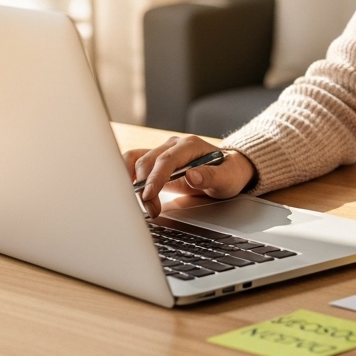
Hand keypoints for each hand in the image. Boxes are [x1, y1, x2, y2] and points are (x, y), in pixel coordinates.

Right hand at [125, 136, 256, 218]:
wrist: (229, 169)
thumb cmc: (229, 173)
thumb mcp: (227, 178)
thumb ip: (211, 176)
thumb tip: (192, 175)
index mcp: (190, 145)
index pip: (166, 160)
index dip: (155, 178)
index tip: (148, 196)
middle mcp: (174, 145)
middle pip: (147, 162)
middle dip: (145, 187)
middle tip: (152, 210)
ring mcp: (163, 151)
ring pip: (136, 160)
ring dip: (132, 181)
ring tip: (138, 201)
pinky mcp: (155, 161)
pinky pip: (133, 163)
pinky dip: (126, 174)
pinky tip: (126, 189)